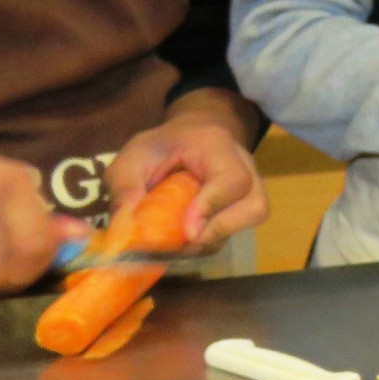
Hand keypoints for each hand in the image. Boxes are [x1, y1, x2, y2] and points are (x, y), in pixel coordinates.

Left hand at [107, 88, 269, 248]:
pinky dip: (211, 240)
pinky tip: (185, 240)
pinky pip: (237, 229)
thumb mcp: (133, 158)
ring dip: (216, 238)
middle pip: (255, 205)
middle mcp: (245, 166)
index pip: (232, 179)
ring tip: (182, 243)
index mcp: (217, 146)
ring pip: (252, 218)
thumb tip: (124, 231)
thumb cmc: (160, 146)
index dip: (211, 206)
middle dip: (220, 230)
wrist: (188, 137)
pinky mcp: (243, 206)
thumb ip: (125, 188)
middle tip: (186, 240)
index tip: (186, 230)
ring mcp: (250, 187)